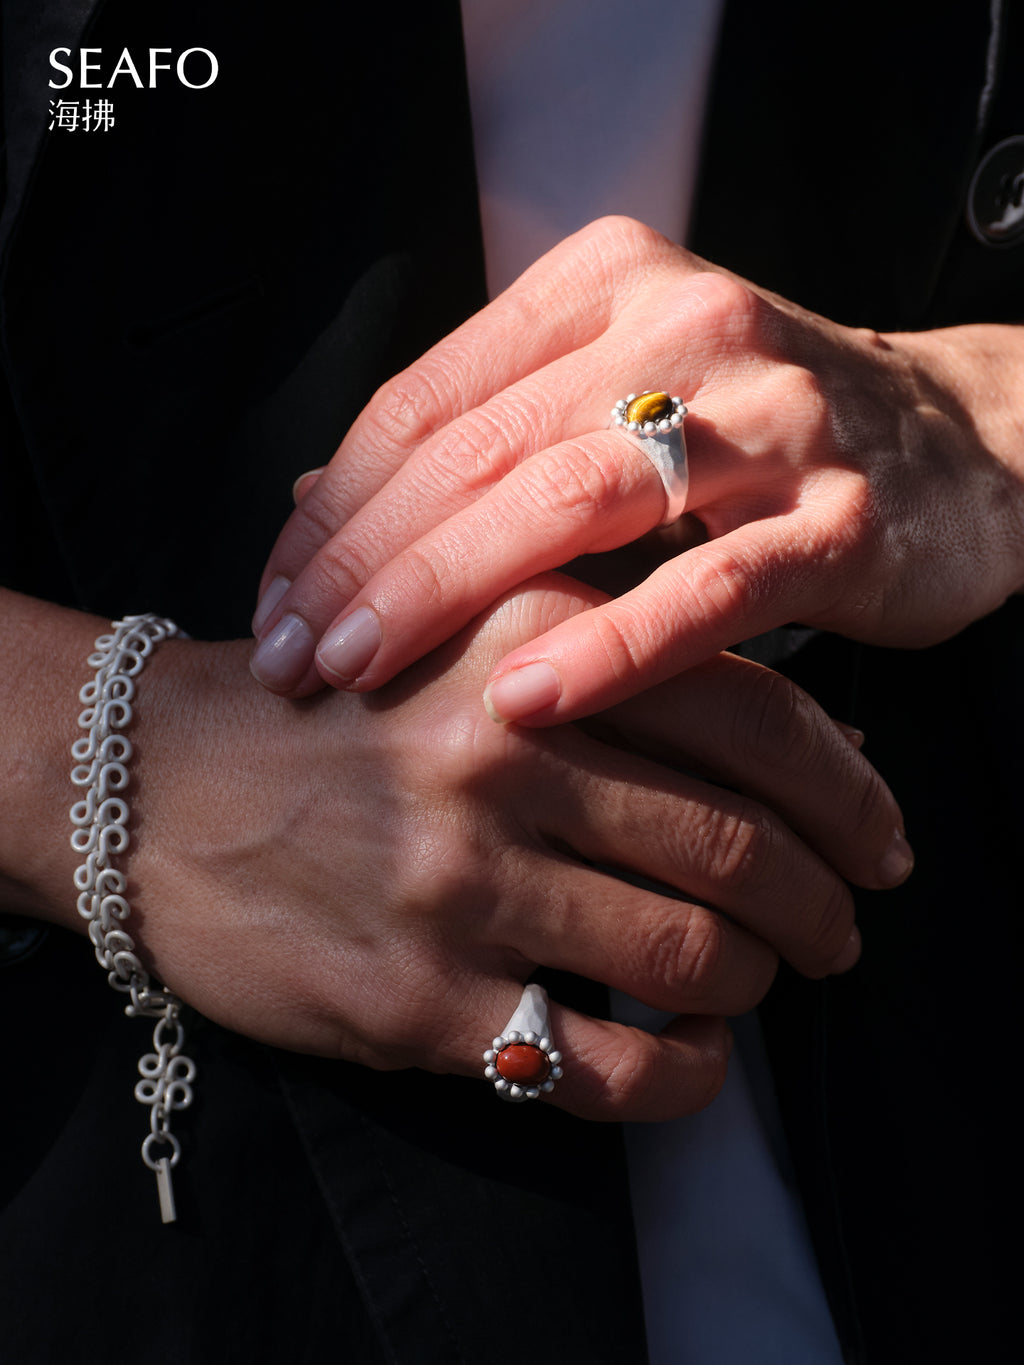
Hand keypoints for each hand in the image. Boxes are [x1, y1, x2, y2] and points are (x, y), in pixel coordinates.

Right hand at [33, 578, 906, 1121]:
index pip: (754, 716)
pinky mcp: (416, 998)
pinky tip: (689, 1057)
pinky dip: (683, 1077)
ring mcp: (460, 883)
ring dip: (757, 984)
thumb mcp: (464, 630)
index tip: (881, 838)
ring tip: (757, 983)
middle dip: (824, 905)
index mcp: (530, 644)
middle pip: (742, 847)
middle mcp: (504, 755)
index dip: (849, 789)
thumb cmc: (332, 707)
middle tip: (840, 928)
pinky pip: (602, 1064)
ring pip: (693, 957)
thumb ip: (619, 654)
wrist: (155, 783)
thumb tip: (812, 735)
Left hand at [250, 216, 1023, 721]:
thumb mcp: (616, 399)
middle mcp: (679, 328)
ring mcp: (767, 419)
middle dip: (366, 562)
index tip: (277, 597)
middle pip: (478, 449)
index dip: (337, 506)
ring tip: (363, 675)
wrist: (963, 444)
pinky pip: (706, 588)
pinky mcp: (838, 517)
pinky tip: (520, 700)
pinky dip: (608, 645)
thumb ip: (485, 435)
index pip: (428, 397)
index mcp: (605, 289)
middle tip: (293, 655)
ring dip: (449, 593)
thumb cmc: (760, 435)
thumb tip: (318, 500)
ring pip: (570, 499)